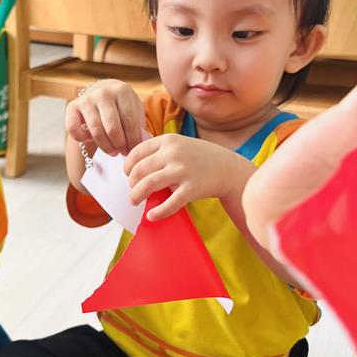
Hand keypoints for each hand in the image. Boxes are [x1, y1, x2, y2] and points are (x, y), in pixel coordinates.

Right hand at [65, 80, 145, 156]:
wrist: (103, 90)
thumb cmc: (122, 105)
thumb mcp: (135, 109)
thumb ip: (139, 125)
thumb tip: (141, 143)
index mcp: (122, 90)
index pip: (129, 121)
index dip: (133, 140)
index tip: (134, 150)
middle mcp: (102, 92)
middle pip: (112, 128)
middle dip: (120, 145)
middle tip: (123, 153)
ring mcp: (86, 99)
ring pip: (96, 131)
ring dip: (106, 146)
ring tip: (113, 152)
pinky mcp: (72, 106)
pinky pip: (73, 128)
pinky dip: (81, 138)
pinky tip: (90, 139)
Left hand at [124, 134, 246, 220]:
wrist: (228, 168)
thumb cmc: (199, 158)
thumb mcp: (180, 144)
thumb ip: (159, 151)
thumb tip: (132, 166)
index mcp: (168, 140)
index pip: (137, 152)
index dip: (128, 166)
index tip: (128, 175)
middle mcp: (173, 153)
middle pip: (139, 170)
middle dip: (131, 184)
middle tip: (133, 191)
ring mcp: (183, 171)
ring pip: (148, 185)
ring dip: (136, 196)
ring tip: (135, 201)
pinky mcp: (192, 189)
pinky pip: (169, 204)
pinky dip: (158, 212)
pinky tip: (151, 216)